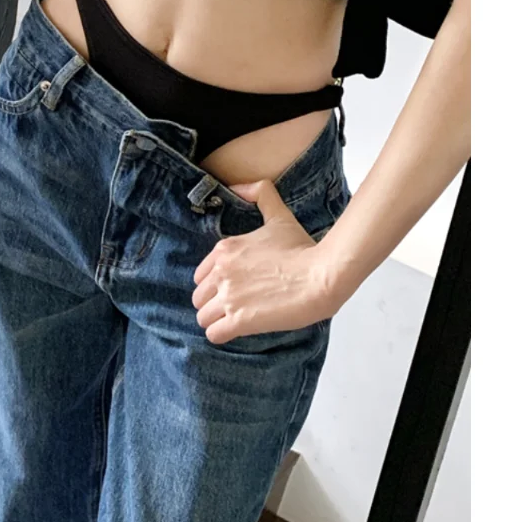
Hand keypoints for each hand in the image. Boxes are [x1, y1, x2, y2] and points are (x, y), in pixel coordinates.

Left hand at [192, 180, 341, 344]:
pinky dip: (222, 335)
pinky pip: (214, 333)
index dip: (214, 284)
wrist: (322, 275)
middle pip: (198, 298)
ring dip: (216, 321)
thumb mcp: (279, 215)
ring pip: (202, 317)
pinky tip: (236, 331)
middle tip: (234, 307)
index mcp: (225, 250)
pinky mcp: (239, 319)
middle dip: (213, 304)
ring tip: (235, 321)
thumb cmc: (303, 248)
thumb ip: (260, 194)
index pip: (200, 276)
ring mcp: (229, 296)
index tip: (233, 288)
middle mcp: (221, 272)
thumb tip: (240, 186)